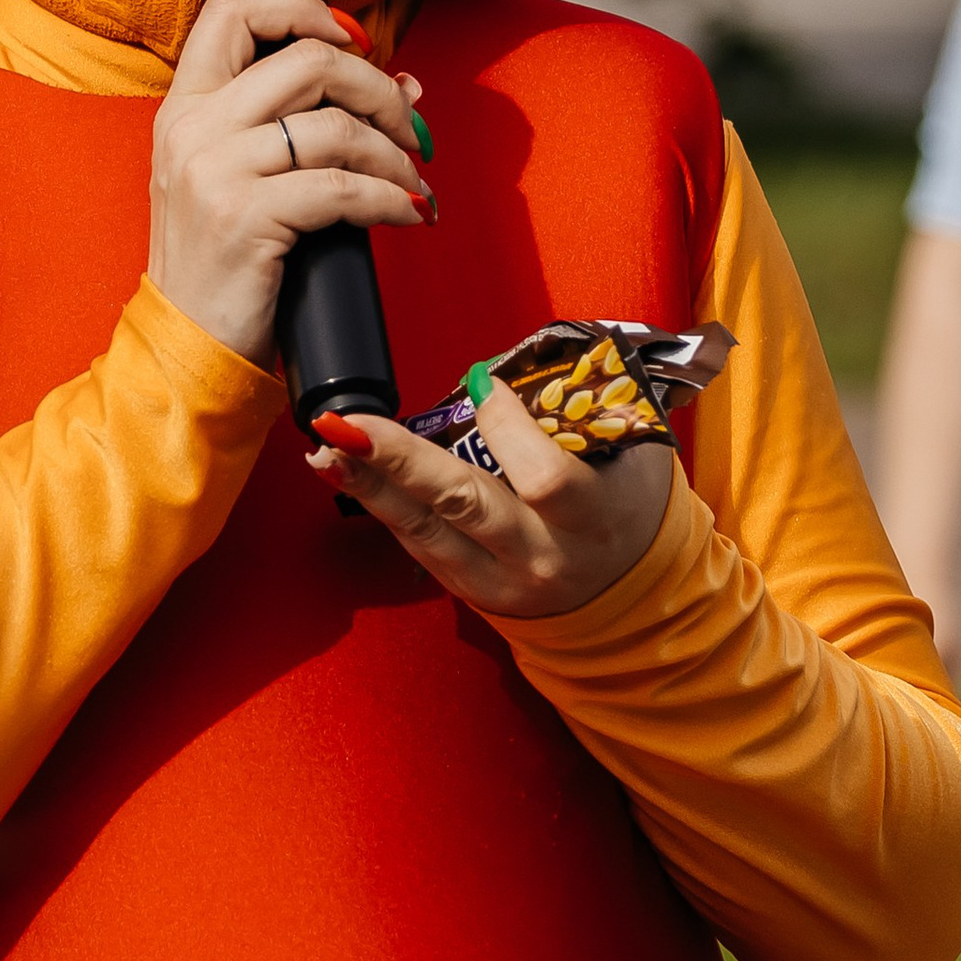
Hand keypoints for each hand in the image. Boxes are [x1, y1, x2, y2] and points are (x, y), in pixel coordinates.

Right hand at [148, 0, 430, 369]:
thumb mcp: (250, 179)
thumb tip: (408, 87)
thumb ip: (313, 123)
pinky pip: (343, 189)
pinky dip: (391, 198)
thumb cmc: (226, 261)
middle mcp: (193, 127)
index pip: (233, 9)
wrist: (188, 343)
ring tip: (413, 181)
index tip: (356, 43)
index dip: (303, 9)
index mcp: (185, 105)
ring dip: (395, 153)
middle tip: (411, 128)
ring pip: (336, 125)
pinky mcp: (244, 218)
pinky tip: (407, 213)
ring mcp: (214, 171)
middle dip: (380, 90)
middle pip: (309, 60)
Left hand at [306, 360, 672, 619]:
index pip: (544, 476)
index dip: (508, 426)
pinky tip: (348, 472)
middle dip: (402, 460)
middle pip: (463, 505)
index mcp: (591, 520)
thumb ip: (590, 414)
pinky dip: (383, 506)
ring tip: (324, 448)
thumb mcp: (637, 461)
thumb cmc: (628, 510)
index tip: (477, 381)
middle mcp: (542, 557)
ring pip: (425, 533)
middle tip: (349, 424)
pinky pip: (419, 547)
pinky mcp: (472, 595)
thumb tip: (532, 359)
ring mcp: (502, 583)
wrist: (627, 601)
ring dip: (371, 486)